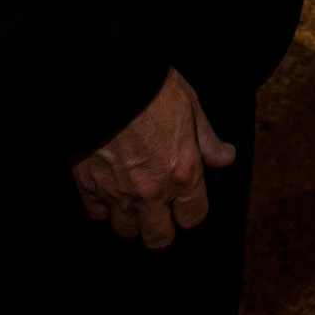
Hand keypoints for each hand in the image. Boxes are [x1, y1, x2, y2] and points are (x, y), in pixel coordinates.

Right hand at [71, 69, 236, 247]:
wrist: (103, 77)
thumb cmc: (149, 86)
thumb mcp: (190, 104)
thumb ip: (207, 138)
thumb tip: (226, 157)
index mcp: (183, 172)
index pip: (193, 218)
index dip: (189, 212)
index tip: (184, 203)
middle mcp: (152, 191)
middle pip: (159, 238)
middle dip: (160, 228)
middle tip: (157, 211)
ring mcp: (118, 191)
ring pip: (126, 230)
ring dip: (130, 218)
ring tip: (130, 200)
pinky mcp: (88, 184)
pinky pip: (96, 214)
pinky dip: (101, 206)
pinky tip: (106, 189)